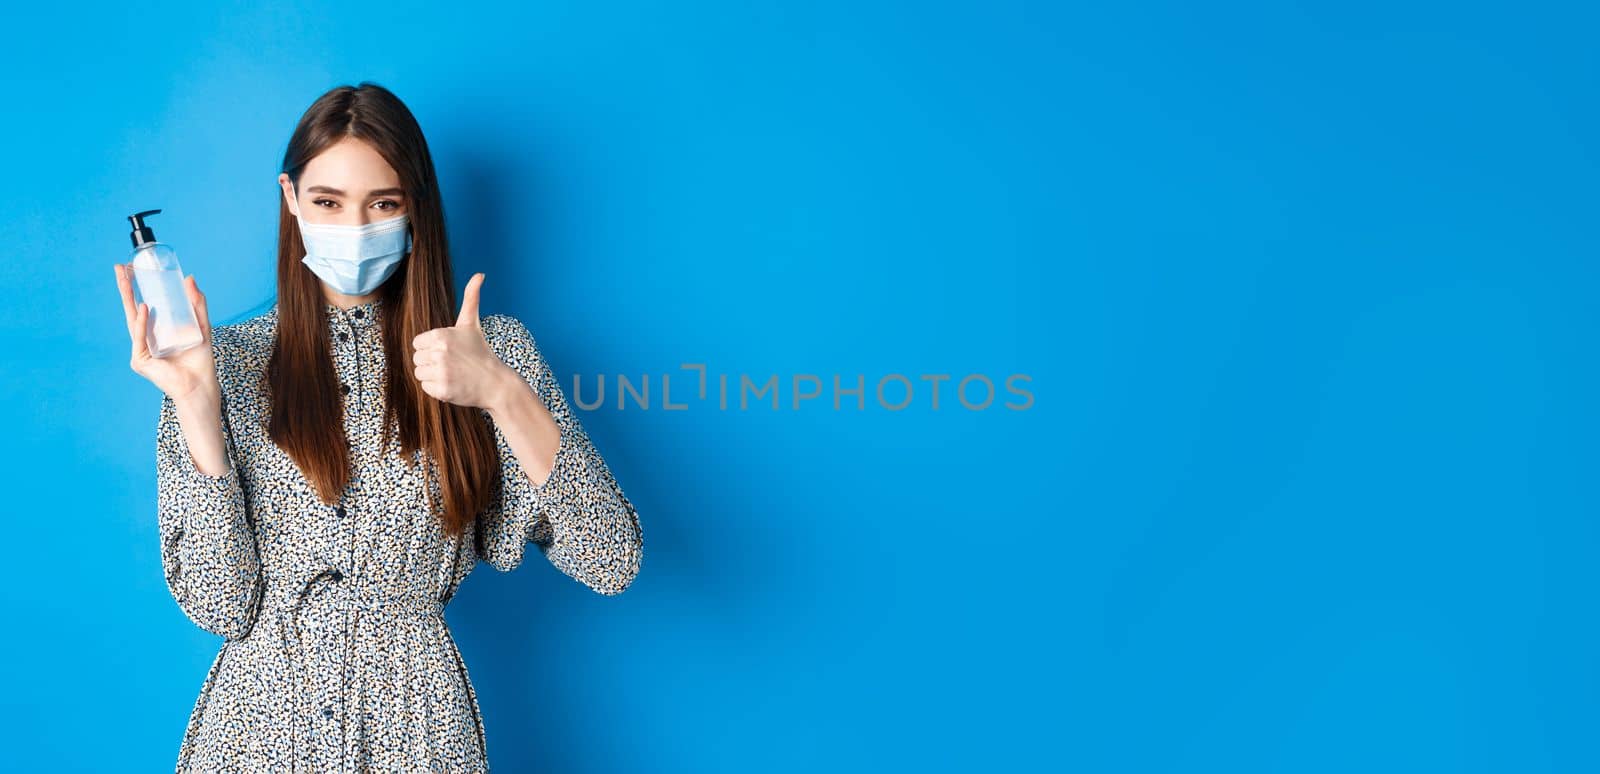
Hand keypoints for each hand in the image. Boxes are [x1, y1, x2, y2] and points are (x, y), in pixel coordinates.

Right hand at [115, 263, 219, 405]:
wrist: (200, 386)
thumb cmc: (199, 360)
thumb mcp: (201, 326)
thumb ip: (196, 304)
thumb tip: (189, 277)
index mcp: (157, 332)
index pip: (143, 306)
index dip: (137, 288)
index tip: (132, 269)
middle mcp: (146, 339)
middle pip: (132, 309)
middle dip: (125, 288)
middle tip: (120, 268)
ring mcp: (140, 350)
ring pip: (132, 320)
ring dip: (128, 298)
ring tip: (125, 278)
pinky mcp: (140, 360)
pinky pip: (140, 337)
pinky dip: (142, 323)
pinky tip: (144, 307)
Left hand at [411, 272, 514, 409]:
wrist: (495, 382)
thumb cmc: (480, 351)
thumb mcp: (472, 324)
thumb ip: (471, 297)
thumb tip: (480, 274)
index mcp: (440, 335)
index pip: (417, 343)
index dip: (431, 347)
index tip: (449, 351)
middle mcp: (439, 353)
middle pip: (417, 359)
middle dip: (431, 362)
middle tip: (452, 363)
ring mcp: (441, 372)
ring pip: (419, 374)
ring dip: (433, 376)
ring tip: (452, 374)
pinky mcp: (442, 390)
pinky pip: (425, 388)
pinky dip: (437, 389)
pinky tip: (452, 384)